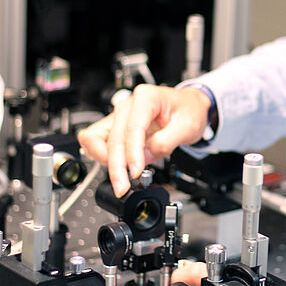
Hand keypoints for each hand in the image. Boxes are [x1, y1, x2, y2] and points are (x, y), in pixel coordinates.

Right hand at [77, 84, 210, 196]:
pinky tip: (114, 167)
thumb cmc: (188, 111)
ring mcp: (119, 116)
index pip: (133, 128)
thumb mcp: (188, 126)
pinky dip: (100, 156)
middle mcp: (128, 105)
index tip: (136, 172)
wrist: (189, 107)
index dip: (132, 153)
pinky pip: (96, 141)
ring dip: (105, 161)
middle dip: (116, 166)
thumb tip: (145, 157)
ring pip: (98, 140)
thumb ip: (166, 141)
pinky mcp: (115, 128)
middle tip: (123, 187)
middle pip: (114, 138)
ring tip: (121, 177)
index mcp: (147, 98)